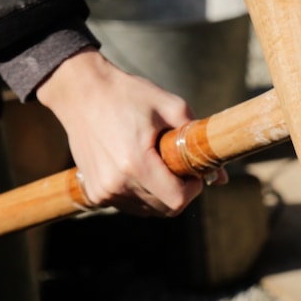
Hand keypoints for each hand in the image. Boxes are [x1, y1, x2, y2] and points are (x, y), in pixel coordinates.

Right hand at [35, 48, 205, 215]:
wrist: (79, 91)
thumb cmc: (127, 94)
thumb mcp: (170, 106)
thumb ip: (199, 139)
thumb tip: (222, 178)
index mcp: (135, 163)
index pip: (177, 200)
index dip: (192, 189)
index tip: (192, 172)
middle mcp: (116, 183)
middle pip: (165, 209)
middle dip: (179, 192)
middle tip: (175, 166)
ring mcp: (102, 191)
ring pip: (148, 210)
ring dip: (159, 194)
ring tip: (153, 162)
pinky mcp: (94, 192)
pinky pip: (130, 205)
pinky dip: (141, 194)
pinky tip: (137, 168)